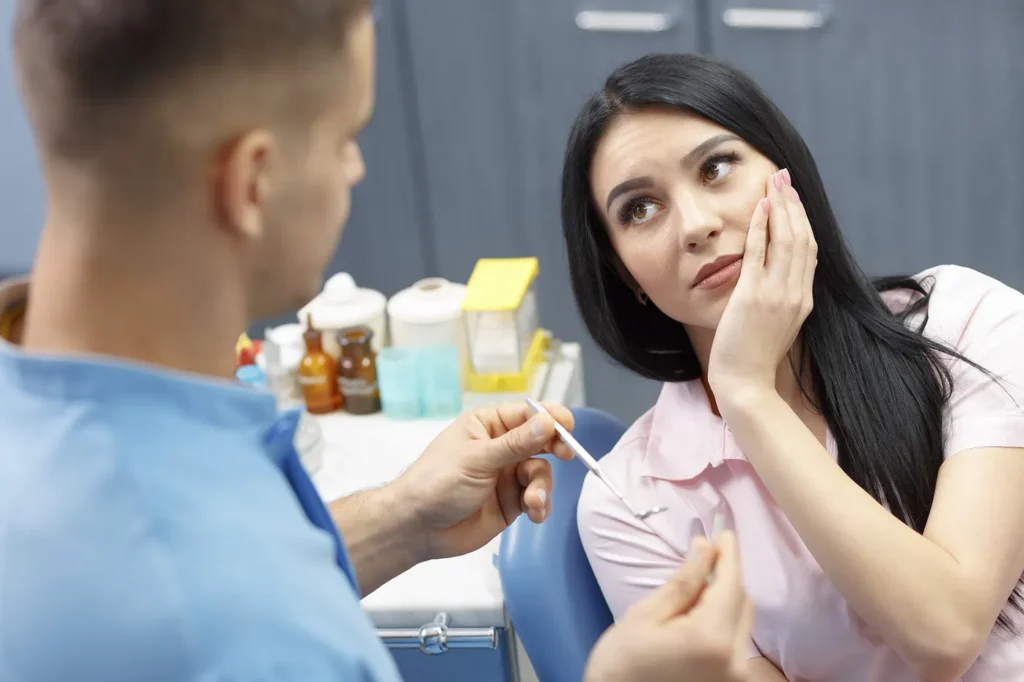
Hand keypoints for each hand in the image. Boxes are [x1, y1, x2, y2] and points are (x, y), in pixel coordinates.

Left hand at [392, 402, 574, 560]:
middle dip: (555, 448)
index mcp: (487, 426)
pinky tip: (534, 514)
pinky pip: (536, 498)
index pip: (526, 414)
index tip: (567, 426)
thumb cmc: (437, 483)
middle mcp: (500, 447)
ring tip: (533, 502)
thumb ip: (515, 444)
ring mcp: (506, 475)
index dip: (549, 418)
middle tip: (567, 454)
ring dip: (542, 486)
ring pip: (540, 472)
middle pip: (540, 441)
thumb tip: (547, 422)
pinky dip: (540, 505)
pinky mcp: (511, 502)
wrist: (417, 528)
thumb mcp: (477, 459)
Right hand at [584, 532, 754, 681]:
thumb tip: (705, 547)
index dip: (729, 555)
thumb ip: (683, 582)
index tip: (725, 532)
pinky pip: (735, 641)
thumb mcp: (646, 615)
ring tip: (694, 590)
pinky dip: (722, 621)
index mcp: (711, 639)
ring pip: (741, 621)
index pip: (731, 585)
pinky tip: (697, 616)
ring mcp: (736, 676)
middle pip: (742, 602)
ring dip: (724, 599)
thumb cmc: (621, 663)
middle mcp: (735, 660)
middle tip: (702, 558)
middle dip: (725, 577)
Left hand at [708, 168, 816, 395]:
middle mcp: (796, 294)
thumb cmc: (754, 357)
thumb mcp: (776, 324)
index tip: (793, 198)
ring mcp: (777, 294)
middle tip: (784, 178)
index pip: (808, 251)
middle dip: (793, 204)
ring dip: (780, 208)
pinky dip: (760, 228)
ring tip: (773, 182)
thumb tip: (774, 277)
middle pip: (801, 238)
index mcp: (803, 300)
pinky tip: (759, 207)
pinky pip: (759, 253)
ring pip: (786, 240)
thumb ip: (781, 299)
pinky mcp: (754, 296)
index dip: (802, 220)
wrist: (745, 384)